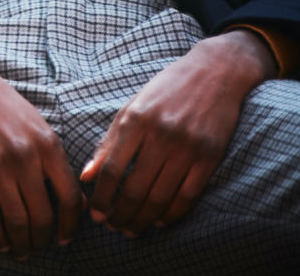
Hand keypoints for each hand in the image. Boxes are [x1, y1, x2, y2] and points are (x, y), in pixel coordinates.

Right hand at [0, 45, 83, 260]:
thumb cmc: (2, 104)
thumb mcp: (37, 123)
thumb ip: (54, 158)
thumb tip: (73, 198)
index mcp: (47, 144)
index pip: (69, 198)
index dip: (70, 225)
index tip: (65, 238)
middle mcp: (25, 157)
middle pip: (43, 217)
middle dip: (43, 240)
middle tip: (40, 248)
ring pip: (17, 223)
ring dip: (21, 245)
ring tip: (21, 251)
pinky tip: (1, 243)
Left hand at [80, 29, 276, 236]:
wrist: (213, 71)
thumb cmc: (166, 89)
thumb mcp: (132, 107)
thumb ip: (109, 142)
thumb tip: (86, 176)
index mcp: (136, 119)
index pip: (112, 168)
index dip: (102, 197)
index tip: (95, 213)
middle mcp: (161, 133)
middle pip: (135, 188)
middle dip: (120, 214)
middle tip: (113, 226)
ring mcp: (187, 146)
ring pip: (160, 197)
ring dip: (143, 219)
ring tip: (132, 228)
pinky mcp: (210, 156)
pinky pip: (188, 196)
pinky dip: (172, 214)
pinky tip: (160, 220)